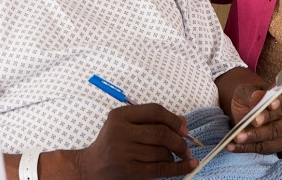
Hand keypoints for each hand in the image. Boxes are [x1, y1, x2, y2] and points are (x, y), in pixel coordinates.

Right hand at [74, 104, 197, 179]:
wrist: (92, 167)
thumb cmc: (113, 143)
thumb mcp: (126, 125)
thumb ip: (152, 121)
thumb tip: (183, 122)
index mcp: (119, 116)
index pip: (154, 110)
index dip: (173, 118)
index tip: (183, 128)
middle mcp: (120, 132)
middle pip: (161, 132)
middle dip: (179, 140)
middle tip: (185, 146)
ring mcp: (125, 153)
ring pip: (162, 152)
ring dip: (174, 155)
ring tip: (173, 156)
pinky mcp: (131, 171)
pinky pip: (162, 169)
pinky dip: (179, 167)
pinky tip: (189, 165)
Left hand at [226, 84, 281, 154]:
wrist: (246, 112)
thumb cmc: (250, 99)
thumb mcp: (245, 91)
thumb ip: (250, 92)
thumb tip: (256, 96)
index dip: (281, 99)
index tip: (270, 104)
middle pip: (281, 116)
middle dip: (266, 119)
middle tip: (253, 121)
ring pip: (274, 134)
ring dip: (255, 136)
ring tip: (238, 137)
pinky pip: (265, 147)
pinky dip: (248, 147)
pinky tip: (234, 146)